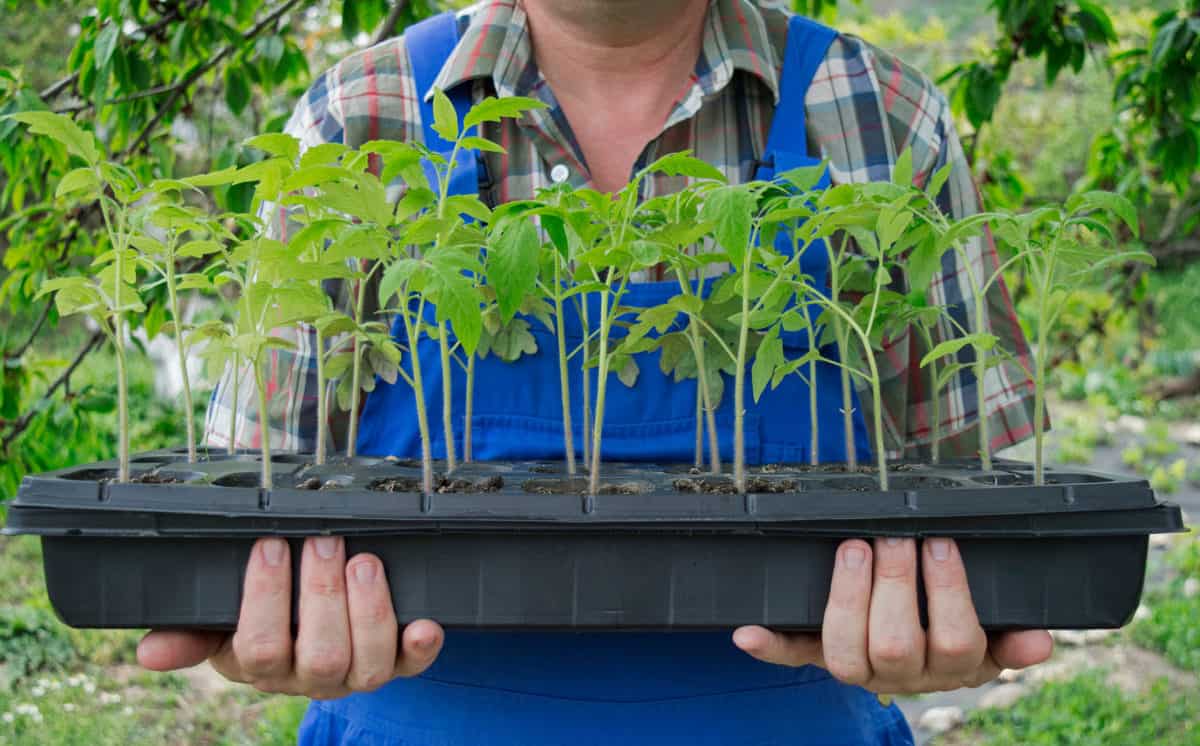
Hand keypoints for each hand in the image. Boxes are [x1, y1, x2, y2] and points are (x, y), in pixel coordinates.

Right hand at [137, 537, 442, 698]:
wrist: (313, 623)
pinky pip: (413, 665)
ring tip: (364, 561)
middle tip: (324, 543)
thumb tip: (147, 651)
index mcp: (263, 667)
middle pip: (320, 655)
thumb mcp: (221, 620)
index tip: (271, 545)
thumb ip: (190, 630)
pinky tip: (424, 623)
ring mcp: (357, 672)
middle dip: (323, 595)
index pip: (258, 647)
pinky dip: (422, 646)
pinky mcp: (398, 662)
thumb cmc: (264, 613)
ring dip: (370, 611)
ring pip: (368, 663)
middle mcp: (312, 677)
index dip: (266, 597)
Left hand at [732, 538, 1052, 694]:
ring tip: (854, 548)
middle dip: (895, 584)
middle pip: (896, 643)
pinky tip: (747, 631)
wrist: (915, 659)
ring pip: (847, 650)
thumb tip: (1043, 640)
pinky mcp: (817, 658)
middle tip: (894, 536)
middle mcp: (901, 674)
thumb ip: (1011, 636)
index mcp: (950, 666)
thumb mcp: (991, 636)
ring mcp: (855, 667)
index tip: (940, 543)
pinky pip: (792, 657)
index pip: (956, 642)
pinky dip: (770, 645)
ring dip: (848, 596)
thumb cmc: (953, 628)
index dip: (947, 594)